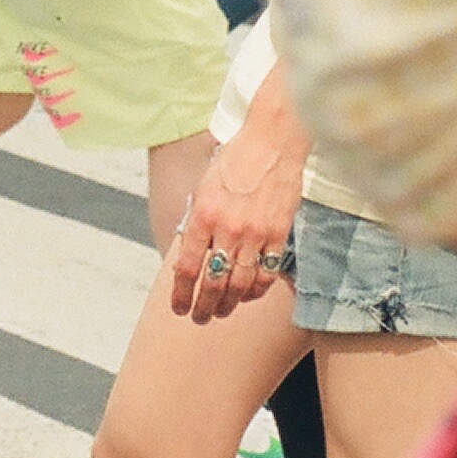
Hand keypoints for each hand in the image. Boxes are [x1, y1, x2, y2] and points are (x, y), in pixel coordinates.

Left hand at [170, 90, 305, 323]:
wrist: (273, 139)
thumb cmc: (235, 159)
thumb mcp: (204, 186)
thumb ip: (197, 220)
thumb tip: (188, 252)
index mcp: (203, 214)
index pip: (186, 268)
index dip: (181, 294)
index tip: (178, 307)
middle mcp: (227, 228)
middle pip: (212, 284)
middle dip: (203, 307)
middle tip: (199, 318)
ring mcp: (255, 233)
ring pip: (239, 285)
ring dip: (228, 304)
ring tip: (222, 311)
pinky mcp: (278, 234)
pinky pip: (265, 274)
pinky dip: (255, 290)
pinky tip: (248, 294)